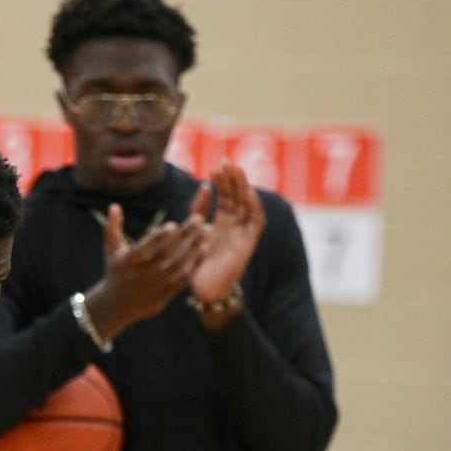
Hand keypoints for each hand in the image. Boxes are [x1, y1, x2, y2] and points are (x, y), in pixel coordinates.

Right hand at [86, 204, 208, 337]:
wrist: (117, 305)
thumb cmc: (116, 270)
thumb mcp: (111, 249)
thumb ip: (112, 227)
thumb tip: (114, 206)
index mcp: (128, 261)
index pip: (144, 248)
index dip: (158, 238)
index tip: (172, 225)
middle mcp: (142, 274)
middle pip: (167, 255)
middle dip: (185, 236)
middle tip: (198, 220)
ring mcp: (155, 286)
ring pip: (179, 267)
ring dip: (194, 249)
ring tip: (206, 231)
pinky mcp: (166, 295)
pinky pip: (184, 280)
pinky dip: (196, 265)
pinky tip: (205, 249)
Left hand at [188, 160, 264, 304]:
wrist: (204, 289)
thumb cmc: (198, 263)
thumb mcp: (194, 230)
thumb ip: (198, 209)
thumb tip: (205, 185)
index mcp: (222, 222)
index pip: (226, 195)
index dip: (222, 181)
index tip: (214, 166)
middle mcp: (235, 225)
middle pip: (238, 196)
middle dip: (233, 179)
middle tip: (226, 161)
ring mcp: (243, 233)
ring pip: (247, 204)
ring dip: (243, 187)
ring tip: (236, 170)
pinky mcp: (249, 244)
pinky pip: (256, 222)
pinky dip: (255, 207)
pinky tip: (249, 192)